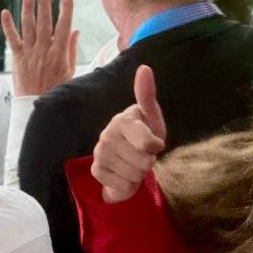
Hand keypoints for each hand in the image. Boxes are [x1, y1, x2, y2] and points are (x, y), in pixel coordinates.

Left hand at [1, 0, 78, 95]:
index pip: (64, 27)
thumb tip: (74, 30)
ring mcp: (29, 53)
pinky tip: (5, 13)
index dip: (66, 11)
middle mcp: (44, 50)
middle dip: (44, 7)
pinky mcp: (17, 57)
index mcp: (59, 53)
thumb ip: (71, 48)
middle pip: (44, 24)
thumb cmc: (57, 86)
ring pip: (28, 28)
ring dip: (28, 11)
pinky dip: (8, 25)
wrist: (36, 103)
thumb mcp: (70, 69)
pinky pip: (12, 38)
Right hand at [92, 65, 167, 202]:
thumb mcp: (152, 116)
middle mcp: (108, 133)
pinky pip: (120, 185)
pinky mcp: (95, 170)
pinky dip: (127, 184)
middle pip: (143, 161)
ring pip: (133, 174)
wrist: (130, 157)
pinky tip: (124, 173)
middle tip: (144, 154)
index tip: (155, 143)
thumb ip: (147, 94)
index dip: (156, 147)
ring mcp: (100, 152)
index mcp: (124, 119)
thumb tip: (144, 67)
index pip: (147, 143)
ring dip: (139, 173)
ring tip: (135, 163)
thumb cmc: (145, 133)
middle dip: (149, 162)